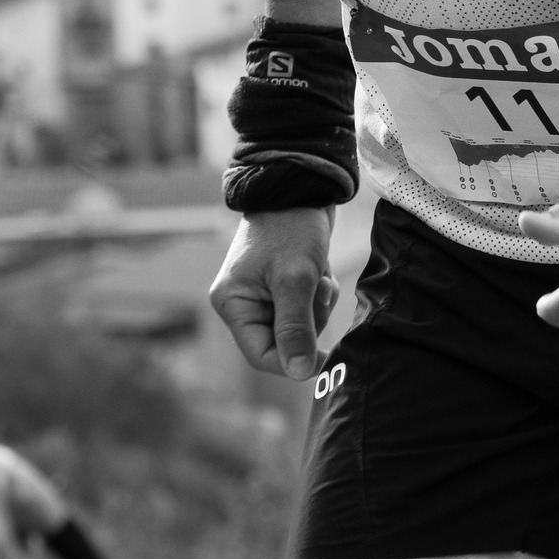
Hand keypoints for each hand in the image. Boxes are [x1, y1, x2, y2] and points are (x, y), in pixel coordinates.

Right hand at [209, 206, 338, 379]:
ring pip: (298, 326)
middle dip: (308, 320)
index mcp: (232, 302)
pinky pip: (305, 308)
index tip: (326, 358)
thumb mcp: (295, 279)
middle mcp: (242, 302)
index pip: (261, 356)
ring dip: (317, 306)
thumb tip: (300, 374)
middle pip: (282, 342)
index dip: (294, 361)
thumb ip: (296, 328)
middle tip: (318, 289)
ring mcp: (262, 292)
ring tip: (319, 275)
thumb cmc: (291, 227)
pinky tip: (320, 270)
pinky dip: (318, 294)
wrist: (302, 184)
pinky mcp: (282, 283)